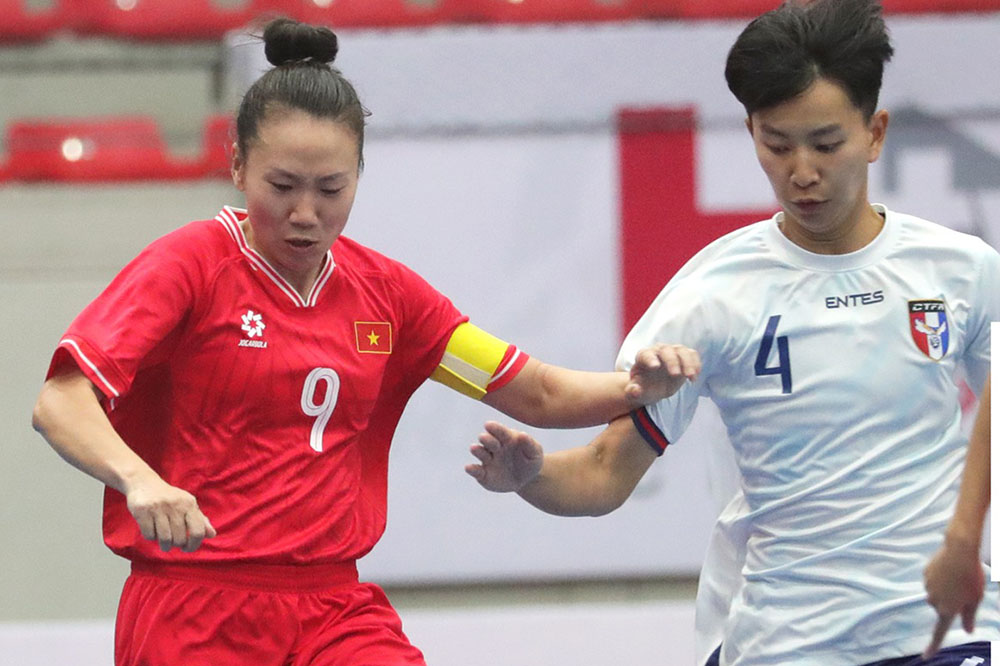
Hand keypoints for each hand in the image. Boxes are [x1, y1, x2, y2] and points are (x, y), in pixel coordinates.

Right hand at [125, 473, 216, 552]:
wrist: (144, 482)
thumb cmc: (169, 497)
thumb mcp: (187, 504)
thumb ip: (200, 520)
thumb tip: (212, 534)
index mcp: (189, 503)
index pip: (197, 531)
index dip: (194, 545)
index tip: (188, 548)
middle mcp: (175, 505)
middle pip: (180, 539)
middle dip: (177, 545)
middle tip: (173, 542)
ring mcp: (158, 508)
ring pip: (165, 539)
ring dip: (164, 545)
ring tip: (164, 541)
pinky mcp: (142, 511)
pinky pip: (149, 535)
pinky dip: (151, 537)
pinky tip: (152, 530)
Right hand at [465, 421, 543, 492]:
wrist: (526, 480)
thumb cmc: (531, 461)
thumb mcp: (535, 453)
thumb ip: (530, 444)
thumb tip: (522, 435)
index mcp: (507, 438)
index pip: (500, 431)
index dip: (494, 428)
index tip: (488, 425)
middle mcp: (494, 447)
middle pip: (488, 441)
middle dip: (486, 439)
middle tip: (483, 437)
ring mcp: (488, 460)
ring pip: (480, 453)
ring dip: (477, 450)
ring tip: (473, 448)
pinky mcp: (483, 475)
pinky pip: (477, 471)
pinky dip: (472, 469)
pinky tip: (469, 467)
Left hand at [625, 344, 700, 405]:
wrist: (653, 387)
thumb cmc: (642, 388)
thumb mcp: (635, 392)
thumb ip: (632, 391)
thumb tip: (635, 391)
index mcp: (643, 357)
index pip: (646, 354)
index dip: (650, 359)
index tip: (655, 367)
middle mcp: (658, 351)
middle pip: (666, 350)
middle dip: (672, 361)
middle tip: (675, 375)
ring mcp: (672, 352)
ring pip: (682, 350)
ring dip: (688, 362)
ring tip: (690, 376)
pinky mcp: (684, 357)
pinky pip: (692, 355)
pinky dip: (696, 364)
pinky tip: (694, 378)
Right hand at [923, 537, 983, 657]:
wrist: (959, 551)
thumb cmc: (972, 577)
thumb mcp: (975, 599)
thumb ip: (969, 616)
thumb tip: (968, 630)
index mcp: (947, 610)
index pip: (939, 633)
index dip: (933, 646)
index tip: (925, 657)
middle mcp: (934, 601)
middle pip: (941, 607)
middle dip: (950, 602)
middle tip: (965, 590)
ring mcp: (928, 586)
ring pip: (937, 593)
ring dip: (946, 589)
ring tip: (959, 576)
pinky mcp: (925, 574)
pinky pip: (933, 580)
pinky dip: (940, 577)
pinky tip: (950, 569)